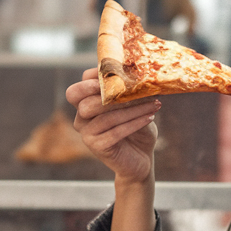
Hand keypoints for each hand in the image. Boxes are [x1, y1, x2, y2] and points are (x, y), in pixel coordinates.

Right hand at [66, 70, 160, 184]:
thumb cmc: (137, 127)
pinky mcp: (97, 147)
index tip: (115, 74)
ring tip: (153, 104)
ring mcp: (87, 134)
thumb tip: (138, 73)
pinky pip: (115, 132)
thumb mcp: (134, 106)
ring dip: (132, 109)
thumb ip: (128, 91)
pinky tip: (150, 117)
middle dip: (110, 94)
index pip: (76, 90)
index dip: (90, 81)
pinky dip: (135, 123)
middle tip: (133, 88)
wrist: (141, 158)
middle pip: (85, 103)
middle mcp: (81, 119)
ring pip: (106, 117)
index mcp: (84, 105)